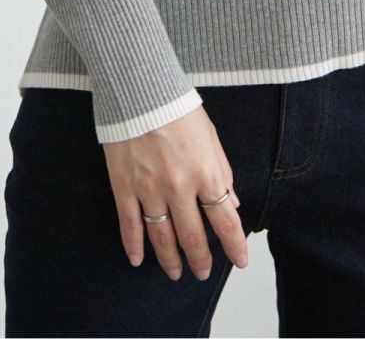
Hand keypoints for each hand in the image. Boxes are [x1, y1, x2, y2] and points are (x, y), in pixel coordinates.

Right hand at [103, 104, 249, 280]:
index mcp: (206, 172)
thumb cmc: (178, 108)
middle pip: (193, 237)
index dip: (234, 245)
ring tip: (175, 274)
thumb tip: (232, 202)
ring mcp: (150, 189)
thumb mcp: (210, 136)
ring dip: (170, 260)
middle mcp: (180, 187)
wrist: (139, 90)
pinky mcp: (124, 186)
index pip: (225, 221)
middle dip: (201, 260)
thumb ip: (222, 171)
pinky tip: (139, 260)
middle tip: (203, 273)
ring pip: (162, 237)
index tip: (240, 261)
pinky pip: (130, 225)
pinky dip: (134, 246)